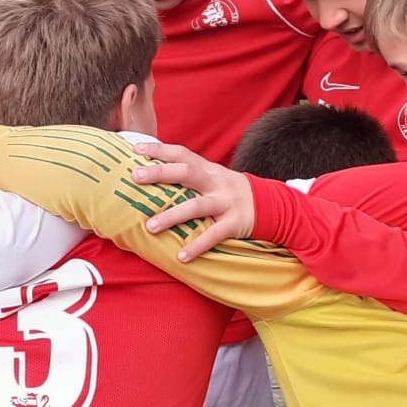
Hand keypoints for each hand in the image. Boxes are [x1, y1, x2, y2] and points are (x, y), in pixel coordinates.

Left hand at [128, 142, 255, 261]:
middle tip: (135, 177)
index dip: (159, 150)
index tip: (136, 150)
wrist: (270, 204)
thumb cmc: (229, 192)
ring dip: (172, 216)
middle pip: (186, 173)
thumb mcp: (212, 177)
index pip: (181, 154)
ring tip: (150, 227)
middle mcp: (215, 182)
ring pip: (196, 206)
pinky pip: (214, 235)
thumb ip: (189, 174)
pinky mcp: (234, 223)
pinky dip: (197, 245)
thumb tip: (153, 173)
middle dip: (160, 173)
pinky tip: (181, 256)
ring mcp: (225, 202)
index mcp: (207, 169)